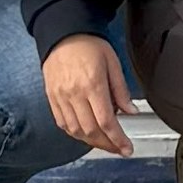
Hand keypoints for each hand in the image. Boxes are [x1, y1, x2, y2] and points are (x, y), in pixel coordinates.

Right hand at [43, 33, 137, 154]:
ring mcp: (60, 97)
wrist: (62, 33)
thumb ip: (121, 90)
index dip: (118, 139)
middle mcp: (74, 94)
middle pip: (91, 131)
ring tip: (105, 143)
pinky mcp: (52, 98)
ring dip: (92, 142)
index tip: (127, 149)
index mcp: (92, 84)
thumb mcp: (113, 62)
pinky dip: (75, 133)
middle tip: (119, 149)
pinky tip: (86, 134)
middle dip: (107, 145)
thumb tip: (131, 112)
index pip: (106, 121)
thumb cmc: (89, 44)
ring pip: (75, 131)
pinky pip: (62, 123)